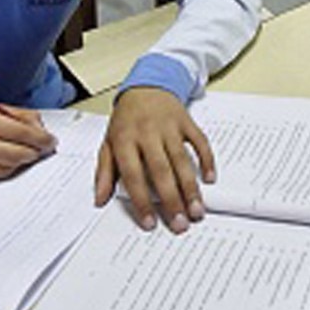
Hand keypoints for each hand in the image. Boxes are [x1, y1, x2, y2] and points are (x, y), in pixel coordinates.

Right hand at [0, 98, 55, 179]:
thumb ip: (15, 115)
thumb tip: (39, 127)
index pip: (20, 132)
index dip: (40, 139)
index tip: (50, 141)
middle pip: (15, 154)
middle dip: (34, 153)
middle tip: (43, 150)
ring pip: (5, 168)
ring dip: (20, 162)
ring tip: (26, 154)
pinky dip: (4, 168)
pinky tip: (8, 160)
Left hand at [95, 88, 213, 233]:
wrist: (146, 85)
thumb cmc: (126, 120)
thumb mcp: (108, 143)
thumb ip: (104, 172)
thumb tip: (99, 200)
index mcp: (125, 141)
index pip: (133, 175)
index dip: (142, 201)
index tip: (150, 223)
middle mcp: (148, 134)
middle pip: (161, 170)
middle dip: (172, 200)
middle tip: (180, 224)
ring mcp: (169, 127)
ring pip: (182, 159)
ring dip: (191, 187)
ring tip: (197, 210)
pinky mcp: (186, 121)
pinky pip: (199, 141)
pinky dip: (206, 159)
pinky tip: (210, 178)